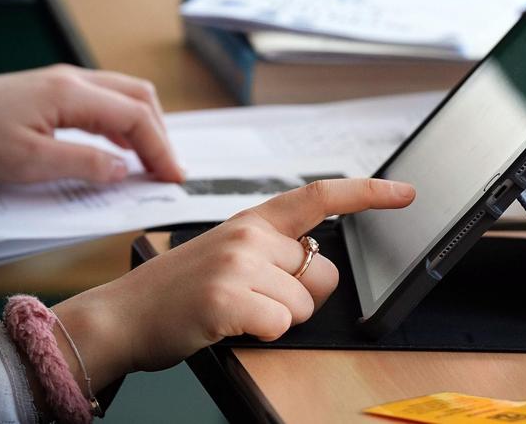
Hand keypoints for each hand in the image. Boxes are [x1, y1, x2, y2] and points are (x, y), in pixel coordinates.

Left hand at [0, 64, 182, 183]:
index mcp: (70, 93)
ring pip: (123, 96)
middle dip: (160, 133)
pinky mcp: (50, 92)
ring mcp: (61, 83)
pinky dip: (122, 124)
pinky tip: (119, 148)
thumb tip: (123, 169)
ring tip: (151, 160)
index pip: (136, 118)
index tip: (173, 176)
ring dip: (144, 126)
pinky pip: (103, 101)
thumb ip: (83, 164)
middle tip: (168, 168)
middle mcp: (71, 81)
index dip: (160, 148)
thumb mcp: (28, 162)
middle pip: (138, 98)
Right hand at [50, 178, 415, 393]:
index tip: (405, 192)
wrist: (120, 316)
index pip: (321, 196)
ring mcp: (239, 265)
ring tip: (234, 311)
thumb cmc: (178, 290)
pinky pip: (281, 325)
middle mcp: (250, 235)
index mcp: (253, 220)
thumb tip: (316, 266)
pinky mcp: (229, 299)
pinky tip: (228, 324)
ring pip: (304, 306)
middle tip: (257, 299)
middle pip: (322, 274)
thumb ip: (274, 250)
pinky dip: (261, 334)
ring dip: (276, 318)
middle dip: (303, 296)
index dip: (368, 194)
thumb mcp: (228, 253)